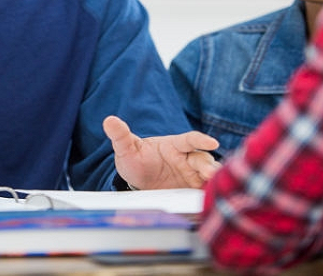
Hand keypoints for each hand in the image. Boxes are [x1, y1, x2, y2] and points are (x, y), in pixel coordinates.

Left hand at [103, 115, 220, 189]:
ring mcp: (191, 176)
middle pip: (202, 159)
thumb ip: (120, 136)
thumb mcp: (126, 149)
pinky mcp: (191, 192)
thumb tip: (109, 120)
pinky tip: (211, 203)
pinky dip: (209, 196)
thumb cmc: (135, 161)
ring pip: (207, 176)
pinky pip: (203, 193)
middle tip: (210, 174)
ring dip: (213, 180)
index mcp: (174, 146)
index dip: (201, 139)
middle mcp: (186, 160)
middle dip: (208, 166)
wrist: (136, 183)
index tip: (212, 142)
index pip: (190, 140)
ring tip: (213, 186)